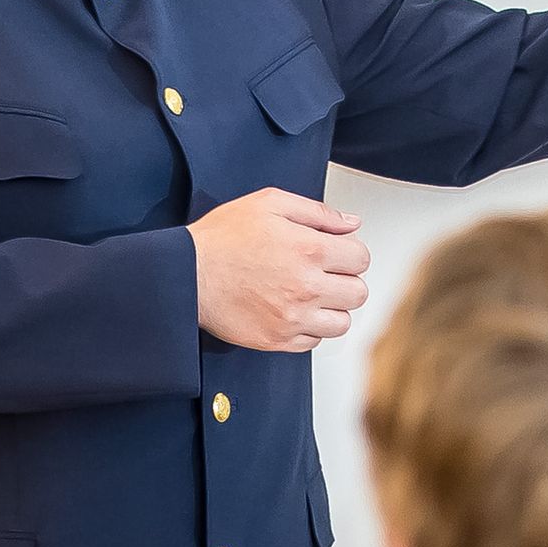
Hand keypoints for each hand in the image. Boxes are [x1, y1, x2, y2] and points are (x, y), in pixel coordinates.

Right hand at [192, 187, 369, 352]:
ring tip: (311, 295)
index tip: (336, 253)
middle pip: (357, 293)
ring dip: (331, 308)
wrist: (186, 274)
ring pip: (341, 323)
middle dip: (345, 280)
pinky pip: (313, 341)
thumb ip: (317, 212)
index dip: (350, 252)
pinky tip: (293, 311)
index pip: (361, 259)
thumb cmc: (221, 239)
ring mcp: (293, 318)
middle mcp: (306, 287)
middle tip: (326, 274)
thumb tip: (350, 224)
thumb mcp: (269, 204)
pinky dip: (309, 328)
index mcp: (309, 249)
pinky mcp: (277, 339)